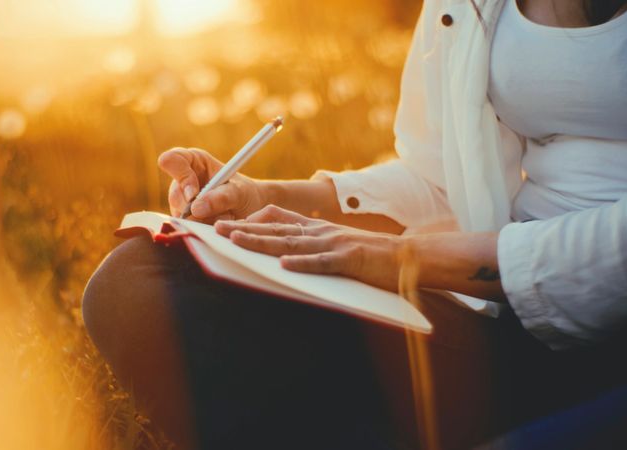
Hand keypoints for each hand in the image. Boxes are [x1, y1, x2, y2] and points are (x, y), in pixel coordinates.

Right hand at [158, 147, 267, 221]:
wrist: (249, 211)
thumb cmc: (243, 193)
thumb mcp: (239, 192)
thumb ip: (221, 197)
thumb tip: (195, 208)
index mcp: (194, 161)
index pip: (171, 160)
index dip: (180, 176)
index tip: (194, 194)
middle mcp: (182, 180)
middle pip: (175, 195)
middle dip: (194, 209)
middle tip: (216, 213)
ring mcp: (180, 202)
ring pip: (180, 216)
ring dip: (204, 221)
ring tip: (225, 217)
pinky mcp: (183, 220)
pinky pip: (187, 228)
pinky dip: (204, 230)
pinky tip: (218, 225)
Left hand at [215, 205, 404, 290]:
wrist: (408, 257)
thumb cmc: (370, 255)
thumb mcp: (336, 244)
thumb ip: (312, 245)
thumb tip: (282, 256)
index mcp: (316, 227)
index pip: (277, 218)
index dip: (251, 221)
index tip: (228, 225)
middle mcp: (320, 231)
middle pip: (276, 228)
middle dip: (244, 229)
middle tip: (217, 230)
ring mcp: (334, 244)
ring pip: (291, 242)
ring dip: (262, 242)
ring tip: (237, 241)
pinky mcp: (349, 260)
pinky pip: (322, 262)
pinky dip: (302, 264)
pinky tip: (283, 265)